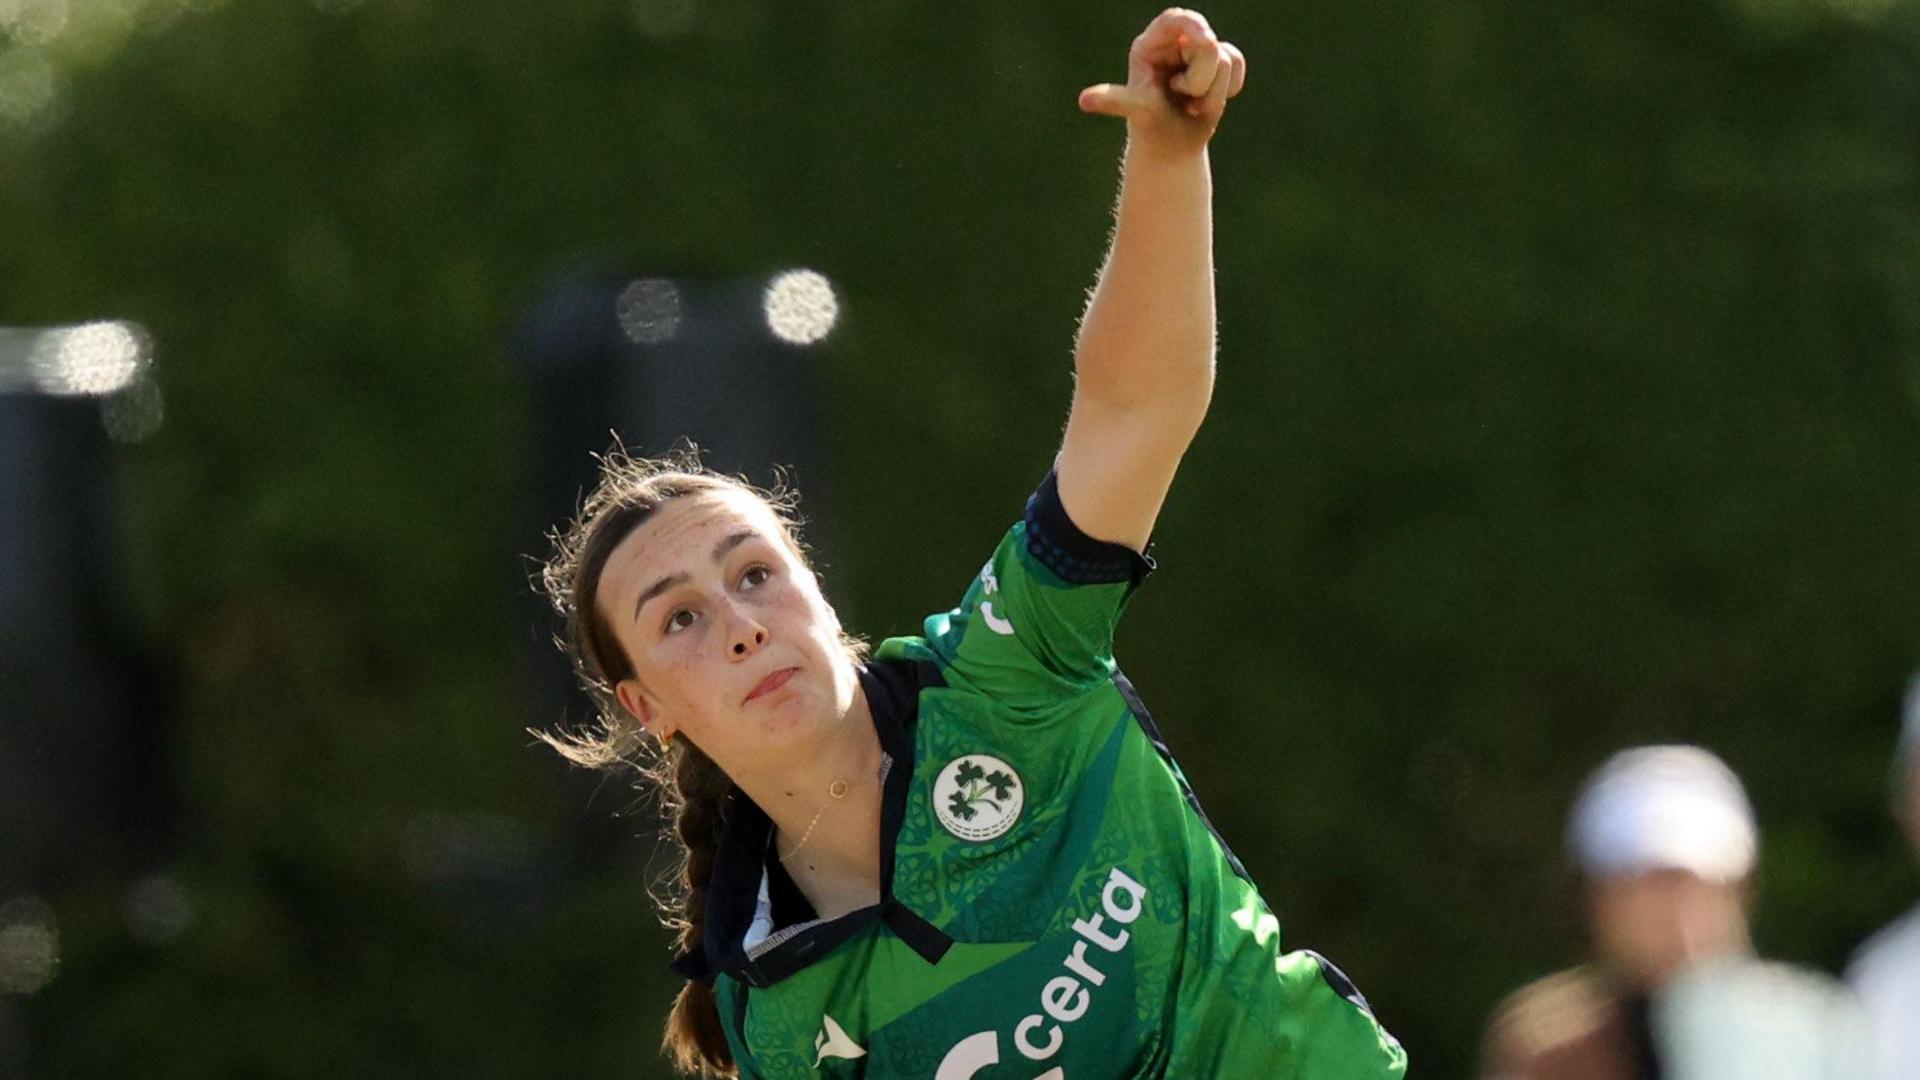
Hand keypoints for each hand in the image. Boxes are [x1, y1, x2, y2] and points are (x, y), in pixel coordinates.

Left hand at [1078, 8, 1246, 155]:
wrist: (1171, 148)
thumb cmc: (1150, 127)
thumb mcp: (1135, 111)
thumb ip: (1118, 100)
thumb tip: (1084, 101)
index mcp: (1150, 46)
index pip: (1174, 20)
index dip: (1193, 24)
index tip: (1204, 38)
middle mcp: (1174, 45)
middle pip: (1207, 44)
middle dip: (1200, 79)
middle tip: (1181, 96)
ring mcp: (1197, 54)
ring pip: (1225, 58)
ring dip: (1212, 92)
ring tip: (1191, 105)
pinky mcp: (1218, 66)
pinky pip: (1237, 64)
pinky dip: (1229, 89)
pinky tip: (1208, 101)